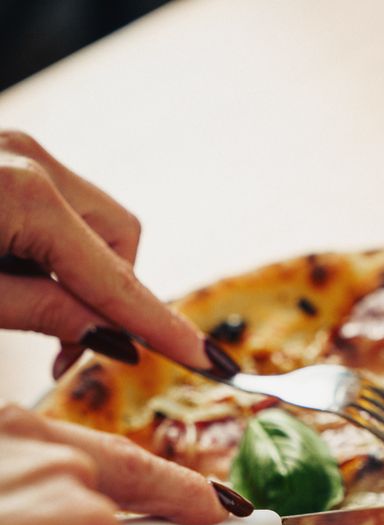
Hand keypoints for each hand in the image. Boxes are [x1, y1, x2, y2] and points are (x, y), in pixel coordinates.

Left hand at [0, 130, 234, 377]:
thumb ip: (46, 313)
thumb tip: (114, 339)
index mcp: (25, 195)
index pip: (118, 282)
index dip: (163, 329)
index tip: (210, 362)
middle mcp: (33, 160)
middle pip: (121, 240)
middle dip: (109, 295)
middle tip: (66, 346)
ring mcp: (20, 151)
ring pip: (96, 225)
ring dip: (82, 273)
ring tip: (24, 303)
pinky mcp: (8, 157)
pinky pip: (61, 209)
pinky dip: (54, 251)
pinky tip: (11, 269)